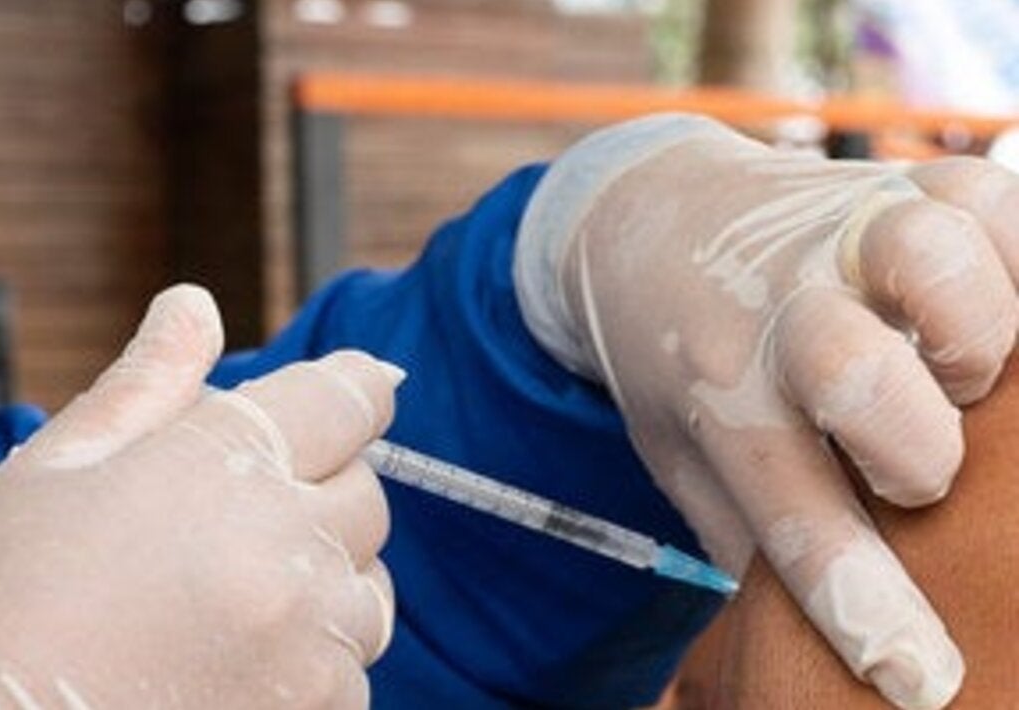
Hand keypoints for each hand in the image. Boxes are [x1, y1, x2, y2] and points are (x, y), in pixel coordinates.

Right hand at [0, 285, 402, 708]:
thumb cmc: (1, 615)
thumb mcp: (52, 474)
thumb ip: (145, 386)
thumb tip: (195, 306)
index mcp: (226, 464)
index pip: (348, 397)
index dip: (352, 389)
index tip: (350, 393)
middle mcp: (290, 548)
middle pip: (367, 493)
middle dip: (320, 488)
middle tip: (235, 517)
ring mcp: (314, 642)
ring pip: (367, 586)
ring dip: (322, 578)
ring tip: (224, 601)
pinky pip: (353, 668)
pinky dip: (313, 657)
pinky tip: (231, 664)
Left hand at [516, 115, 1018, 709]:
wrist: (649, 223)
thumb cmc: (688, 368)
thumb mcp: (690, 460)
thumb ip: (763, 532)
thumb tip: (847, 638)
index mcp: (717, 394)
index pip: (789, 511)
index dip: (863, 601)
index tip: (920, 677)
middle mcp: (777, 306)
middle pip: (848, 369)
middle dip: (910, 446)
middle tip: (920, 476)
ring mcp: (847, 230)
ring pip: (933, 256)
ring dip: (977, 332)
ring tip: (970, 374)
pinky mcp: (915, 183)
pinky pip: (998, 203)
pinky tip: (1008, 305)